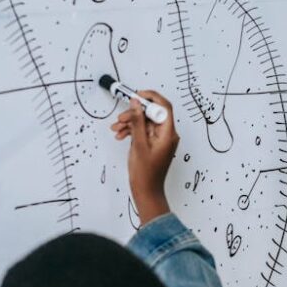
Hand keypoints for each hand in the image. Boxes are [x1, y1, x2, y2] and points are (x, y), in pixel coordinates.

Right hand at [111, 91, 178, 224]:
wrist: (146, 190)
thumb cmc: (145, 173)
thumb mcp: (139, 144)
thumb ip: (137, 121)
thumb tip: (136, 103)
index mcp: (169, 134)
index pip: (164, 107)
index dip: (151, 98)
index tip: (136, 96)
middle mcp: (167, 135)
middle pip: (152, 114)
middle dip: (134, 113)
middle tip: (121, 118)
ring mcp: (160, 139)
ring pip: (145, 122)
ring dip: (130, 122)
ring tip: (117, 128)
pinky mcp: (153, 143)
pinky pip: (143, 130)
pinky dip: (132, 130)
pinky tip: (121, 134)